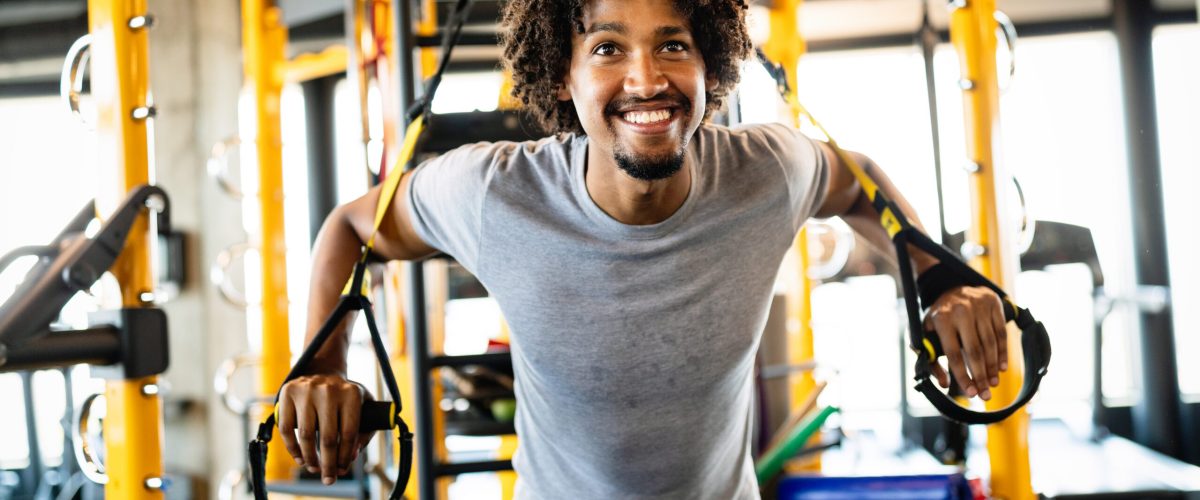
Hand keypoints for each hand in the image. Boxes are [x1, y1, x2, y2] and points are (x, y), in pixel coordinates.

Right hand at [277, 374, 373, 483]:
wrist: (323, 371)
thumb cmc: (345, 396)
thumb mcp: (363, 407)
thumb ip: (363, 432)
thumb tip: (351, 456)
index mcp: (351, 393)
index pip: (348, 433)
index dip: (345, 456)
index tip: (342, 470)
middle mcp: (328, 390)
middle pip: (327, 438)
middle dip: (328, 464)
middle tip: (328, 478)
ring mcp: (306, 390)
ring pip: (306, 435)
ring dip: (309, 458)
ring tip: (313, 468)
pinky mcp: (287, 392)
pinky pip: (286, 428)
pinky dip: (292, 447)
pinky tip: (299, 457)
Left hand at [923, 285, 1008, 400]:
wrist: (952, 286)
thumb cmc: (939, 316)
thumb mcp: (925, 332)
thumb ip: (930, 358)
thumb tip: (943, 383)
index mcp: (942, 319)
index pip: (953, 353)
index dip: (962, 375)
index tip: (969, 392)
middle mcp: (961, 312)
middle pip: (974, 351)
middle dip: (981, 376)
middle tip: (985, 395)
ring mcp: (979, 307)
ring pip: (990, 343)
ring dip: (993, 367)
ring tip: (993, 383)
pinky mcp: (994, 304)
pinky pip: (1001, 333)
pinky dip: (1002, 352)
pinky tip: (1001, 368)